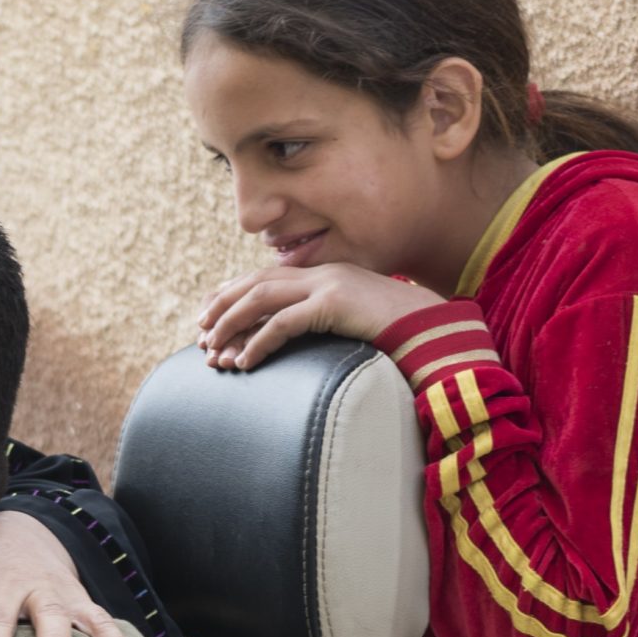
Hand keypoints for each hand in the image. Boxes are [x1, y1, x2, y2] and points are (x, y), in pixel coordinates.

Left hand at [195, 262, 440, 370]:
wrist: (437, 326)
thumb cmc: (400, 331)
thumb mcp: (356, 322)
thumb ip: (329, 322)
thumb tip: (304, 343)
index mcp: (325, 275)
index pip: (266, 277)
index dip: (232, 294)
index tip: (209, 315)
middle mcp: (321, 274)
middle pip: (254, 283)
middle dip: (221, 308)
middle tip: (200, 335)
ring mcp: (327, 285)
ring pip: (260, 299)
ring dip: (230, 326)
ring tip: (213, 352)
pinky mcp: (333, 304)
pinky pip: (283, 323)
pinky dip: (257, 342)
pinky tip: (244, 362)